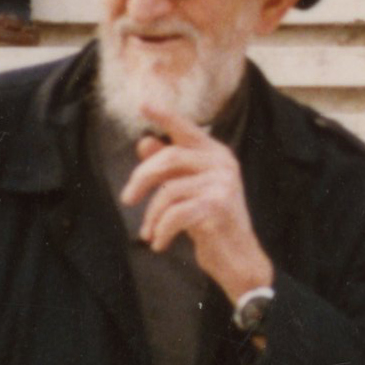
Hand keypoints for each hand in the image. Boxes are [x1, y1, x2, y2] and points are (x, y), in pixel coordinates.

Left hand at [120, 102, 273, 298]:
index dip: (164, 116)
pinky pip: (176, 213)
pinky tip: (158, 244)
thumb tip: (144, 141)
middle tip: (127, 200)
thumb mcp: (187, 192)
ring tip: (148, 233)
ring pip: (169, 190)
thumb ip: (170, 168)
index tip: (143, 104)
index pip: (186, 129)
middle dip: (141, 179)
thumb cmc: (212, 224)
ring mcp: (223, 183)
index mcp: (216, 155)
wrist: (238, 259)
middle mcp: (223, 163)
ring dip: (151, 215)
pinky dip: (161, 231)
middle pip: (170, 158)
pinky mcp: (219, 206)